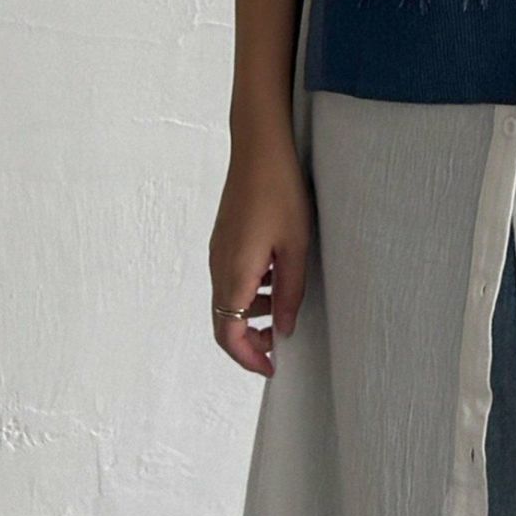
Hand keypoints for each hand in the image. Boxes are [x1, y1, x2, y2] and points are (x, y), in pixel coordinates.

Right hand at [208, 132, 312, 376]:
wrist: (259, 149)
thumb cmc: (281, 193)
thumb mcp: (296, 247)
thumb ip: (291, 293)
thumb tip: (285, 330)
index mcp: (234, 273)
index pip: (229, 333)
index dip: (248, 357)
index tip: (272, 367)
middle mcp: (218, 266)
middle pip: (225, 320)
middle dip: (251, 339)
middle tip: (281, 344)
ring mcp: (218, 251)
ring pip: (229, 298)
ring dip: (254, 312)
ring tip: (287, 305)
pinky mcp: (224, 237)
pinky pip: (232, 276)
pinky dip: (252, 289)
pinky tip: (278, 274)